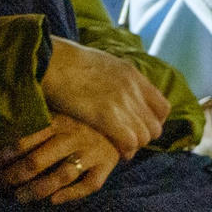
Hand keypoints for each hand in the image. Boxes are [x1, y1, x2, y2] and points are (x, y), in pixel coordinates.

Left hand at [0, 117, 118, 203]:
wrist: (124, 119)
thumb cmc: (81, 117)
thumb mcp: (58, 109)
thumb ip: (34, 119)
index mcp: (57, 120)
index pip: (21, 141)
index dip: (0, 157)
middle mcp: (73, 136)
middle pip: (36, 162)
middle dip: (10, 177)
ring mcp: (91, 152)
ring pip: (59, 176)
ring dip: (35, 191)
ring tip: (17, 198)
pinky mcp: (106, 165)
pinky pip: (89, 185)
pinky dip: (70, 194)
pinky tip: (53, 201)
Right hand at [39, 38, 169, 156]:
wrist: (48, 59)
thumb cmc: (64, 61)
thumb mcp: (102, 63)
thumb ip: (118, 79)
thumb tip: (118, 90)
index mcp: (133, 75)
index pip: (163, 107)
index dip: (154, 122)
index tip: (140, 127)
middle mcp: (133, 90)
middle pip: (155, 126)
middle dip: (144, 137)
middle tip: (129, 141)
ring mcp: (122, 103)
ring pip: (145, 137)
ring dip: (134, 145)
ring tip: (121, 147)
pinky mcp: (106, 116)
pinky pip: (130, 142)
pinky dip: (126, 150)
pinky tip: (117, 152)